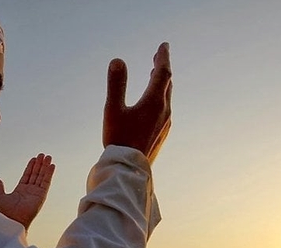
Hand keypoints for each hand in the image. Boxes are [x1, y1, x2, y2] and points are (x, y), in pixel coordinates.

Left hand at [0, 154, 55, 228]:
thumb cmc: (5, 212)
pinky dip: (49, 174)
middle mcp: (29, 191)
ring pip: (41, 176)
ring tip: (48, 157)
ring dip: (45, 167)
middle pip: (36, 174)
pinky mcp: (41, 195)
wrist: (13, 221)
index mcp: (20, 190)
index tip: (34, 159)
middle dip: (39, 164)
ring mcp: (36, 193)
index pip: (27, 176)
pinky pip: (46, 182)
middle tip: (42, 155)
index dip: (30, 167)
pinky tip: (51, 166)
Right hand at [103, 42, 172, 163]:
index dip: (163, 57)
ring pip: (166, 97)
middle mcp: (164, 111)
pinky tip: (153, 103)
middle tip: (158, 56)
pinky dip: (160, 97)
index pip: (162, 72)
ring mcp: (165, 123)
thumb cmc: (119, 138)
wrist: (128, 168)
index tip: (164, 45)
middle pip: (167, 83)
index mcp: (154, 101)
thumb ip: (116, 83)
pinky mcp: (162, 134)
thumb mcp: (113, 109)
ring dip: (161, 83)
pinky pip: (164, 109)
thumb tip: (117, 60)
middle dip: (162, 67)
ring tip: (154, 74)